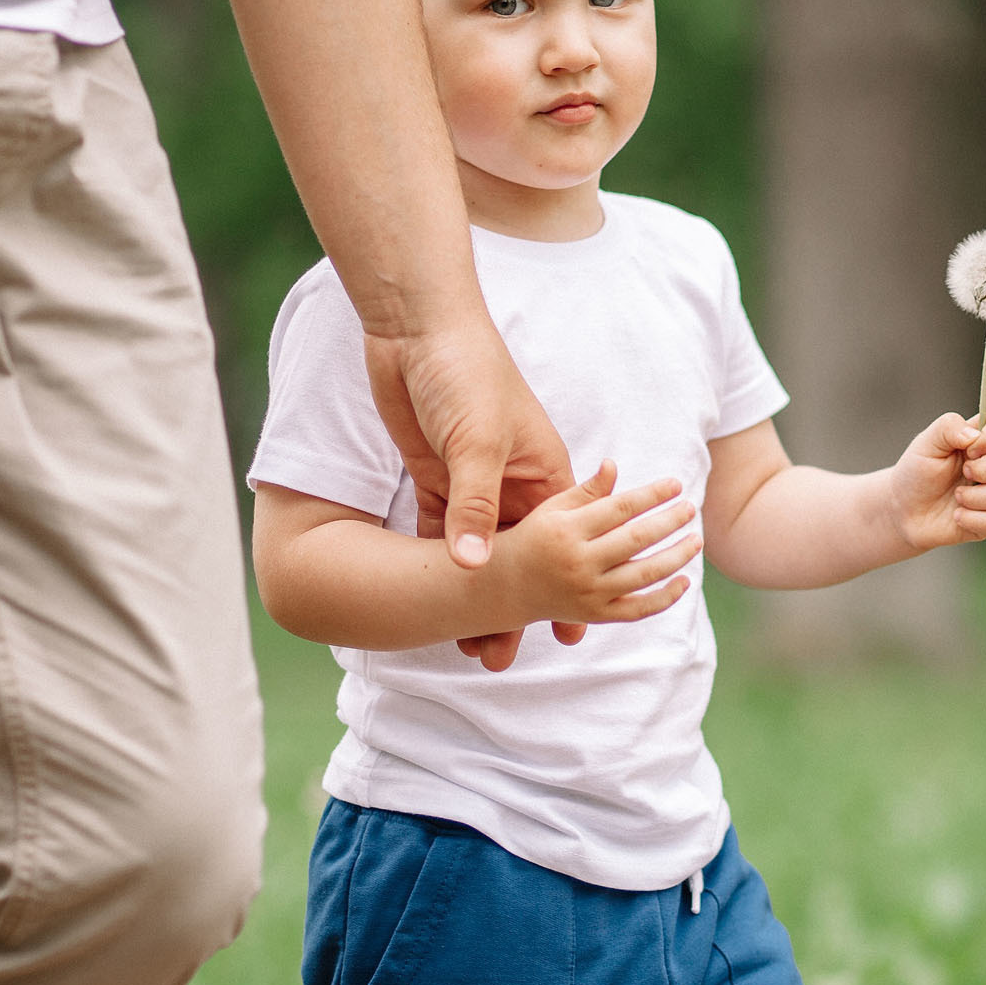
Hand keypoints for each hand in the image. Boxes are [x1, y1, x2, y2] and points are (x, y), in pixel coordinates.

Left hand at [365, 316, 579, 668]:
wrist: (416, 326)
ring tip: (465, 645)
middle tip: (498, 658)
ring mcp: (473, 483)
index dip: (565, 591)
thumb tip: (475, 568)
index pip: (562, 544)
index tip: (569, 636)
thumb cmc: (464, 371)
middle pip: (519, 560)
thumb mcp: (476, 442)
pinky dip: (435, 568)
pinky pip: (439, 535)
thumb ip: (474, 507)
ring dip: (471, 597)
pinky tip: (429, 603)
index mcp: (544, 473)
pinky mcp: (436, 479)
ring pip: (477, 555)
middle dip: (512, 609)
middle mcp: (513, 484)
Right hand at [472, 461, 697, 667]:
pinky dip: (665, 598)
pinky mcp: (595, 615)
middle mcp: (578, 563)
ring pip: (644, 575)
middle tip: (691, 509)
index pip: (621, 508)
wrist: (505, 587)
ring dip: (676, 557)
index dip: (653, 495)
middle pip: (638, 539)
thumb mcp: (553, 508)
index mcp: (567, 530)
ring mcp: (588, 592)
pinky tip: (684, 581)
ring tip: (695, 540)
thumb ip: (587, 490)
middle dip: (670, 522)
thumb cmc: (534, 537)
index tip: (676, 485)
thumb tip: (613, 464)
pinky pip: (638, 609)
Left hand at [889, 407, 985, 549]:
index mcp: (981, 439)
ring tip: (956, 497)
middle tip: (964, 473)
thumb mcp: (925, 444)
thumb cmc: (916, 474)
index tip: (968, 450)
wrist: (904, 512)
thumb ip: (948, 427)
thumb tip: (974, 436)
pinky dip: (974, 519)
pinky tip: (957, 516)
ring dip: (978, 497)